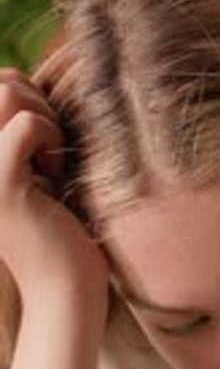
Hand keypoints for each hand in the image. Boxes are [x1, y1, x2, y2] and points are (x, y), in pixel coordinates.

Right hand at [0, 68, 108, 305]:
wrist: (64, 287)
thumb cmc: (57, 229)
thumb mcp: (31, 171)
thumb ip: (15, 129)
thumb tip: (17, 81)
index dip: (24, 99)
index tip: (40, 146)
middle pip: (0, 81)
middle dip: (38, 103)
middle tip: (52, 153)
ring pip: (8, 92)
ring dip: (45, 119)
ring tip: (52, 163)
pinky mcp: (1, 181)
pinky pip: (27, 123)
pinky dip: (51, 138)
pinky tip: (56, 175)